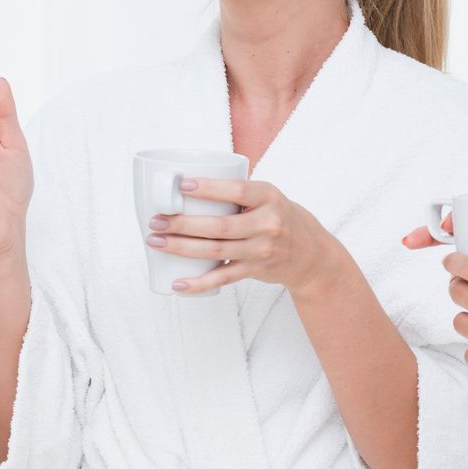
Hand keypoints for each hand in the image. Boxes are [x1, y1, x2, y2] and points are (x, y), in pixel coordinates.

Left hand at [151, 178, 347, 296]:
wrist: (311, 255)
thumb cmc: (280, 218)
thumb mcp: (268, 197)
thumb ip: (237, 192)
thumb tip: (185, 186)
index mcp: (268, 197)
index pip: (237, 190)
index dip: (209, 188)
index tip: (182, 185)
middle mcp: (267, 223)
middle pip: (219, 226)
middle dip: (182, 224)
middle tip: (156, 220)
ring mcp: (261, 249)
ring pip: (216, 250)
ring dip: (181, 247)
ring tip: (156, 242)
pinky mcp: (255, 270)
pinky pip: (223, 278)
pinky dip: (199, 283)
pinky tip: (178, 283)